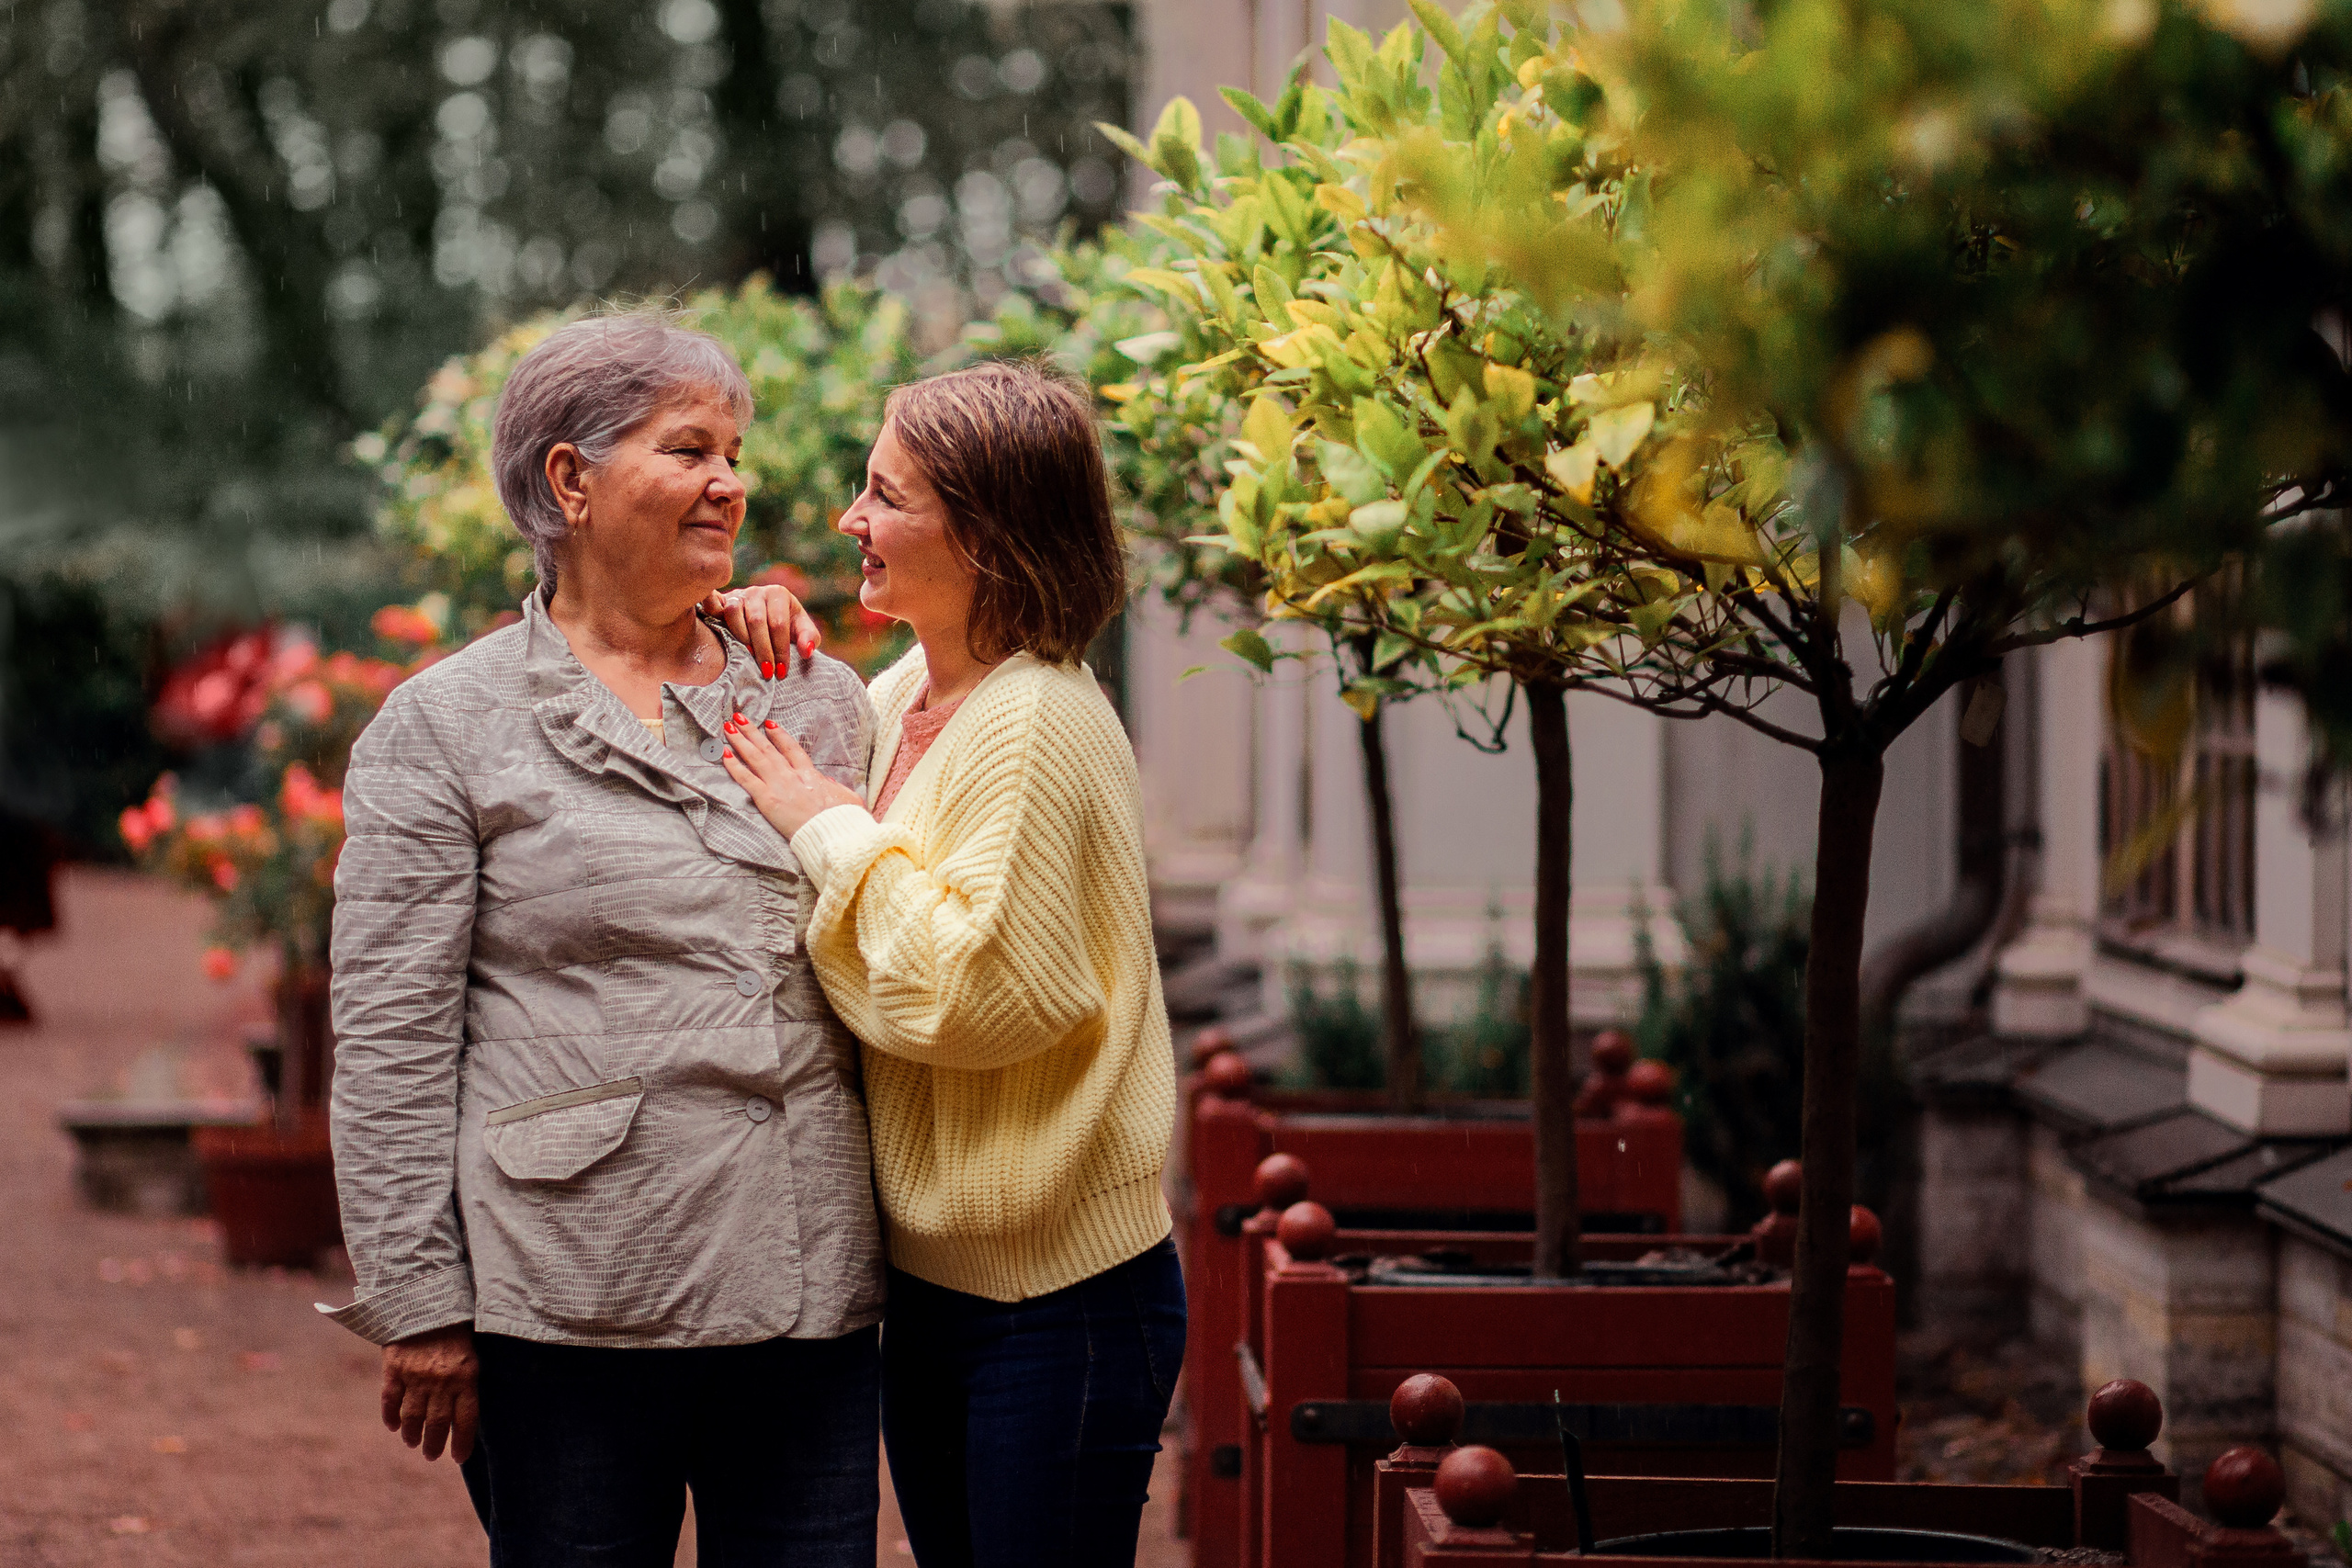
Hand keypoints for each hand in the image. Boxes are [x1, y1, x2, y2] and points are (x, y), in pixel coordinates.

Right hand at [381, 1323, 479, 1463]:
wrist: (427, 1298)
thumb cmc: (456, 1326)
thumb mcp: (471, 1352)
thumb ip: (466, 1380)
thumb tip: (462, 1413)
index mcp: (466, 1376)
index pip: (467, 1420)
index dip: (462, 1442)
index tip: (458, 1457)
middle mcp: (442, 1380)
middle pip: (437, 1424)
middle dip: (434, 1444)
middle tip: (431, 1455)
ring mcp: (416, 1376)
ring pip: (412, 1417)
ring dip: (412, 1434)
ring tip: (412, 1442)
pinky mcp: (394, 1368)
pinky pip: (390, 1400)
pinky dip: (390, 1416)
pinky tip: (392, 1426)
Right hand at [702, 584, 820, 677]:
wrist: (767, 614)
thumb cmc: (787, 625)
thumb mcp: (802, 630)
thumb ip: (809, 638)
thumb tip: (807, 651)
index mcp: (779, 594)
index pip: (779, 624)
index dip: (781, 650)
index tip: (781, 672)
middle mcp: (757, 591)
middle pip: (757, 621)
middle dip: (763, 650)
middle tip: (766, 673)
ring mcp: (738, 594)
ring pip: (734, 613)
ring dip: (740, 638)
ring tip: (748, 657)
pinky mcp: (721, 600)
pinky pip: (713, 602)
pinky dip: (712, 611)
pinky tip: (718, 630)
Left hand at [720, 712, 864, 837]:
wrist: (831, 832)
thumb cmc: (841, 819)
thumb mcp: (847, 798)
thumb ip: (835, 786)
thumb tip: (827, 781)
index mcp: (810, 774)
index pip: (791, 749)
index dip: (779, 735)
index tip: (769, 724)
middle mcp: (791, 775)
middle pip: (768, 748)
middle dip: (752, 732)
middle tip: (739, 717)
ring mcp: (778, 785)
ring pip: (755, 757)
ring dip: (740, 740)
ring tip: (728, 726)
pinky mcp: (767, 799)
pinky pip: (746, 779)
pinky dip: (734, 765)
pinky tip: (724, 754)